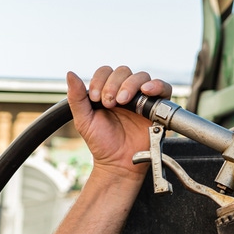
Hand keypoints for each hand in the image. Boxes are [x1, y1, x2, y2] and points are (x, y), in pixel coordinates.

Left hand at [66, 66, 171, 181]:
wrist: (119, 162)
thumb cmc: (102, 143)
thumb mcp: (83, 119)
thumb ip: (76, 97)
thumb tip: (70, 74)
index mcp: (108, 91)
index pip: (106, 72)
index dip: (100, 80)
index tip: (95, 98)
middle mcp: (126, 92)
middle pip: (124, 71)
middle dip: (114, 84)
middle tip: (109, 103)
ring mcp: (143, 99)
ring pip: (141, 77)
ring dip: (131, 85)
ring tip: (124, 101)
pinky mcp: (157, 107)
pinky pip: (163, 88)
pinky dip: (156, 86)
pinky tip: (146, 91)